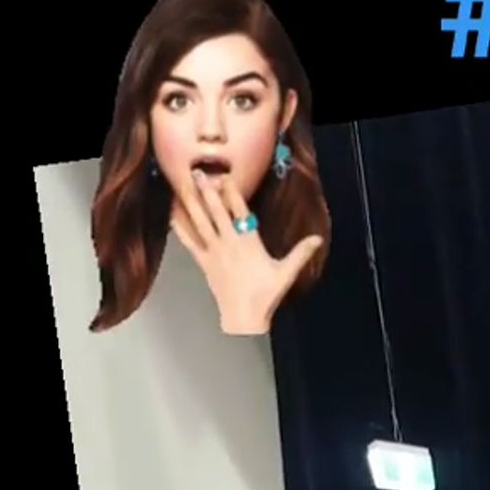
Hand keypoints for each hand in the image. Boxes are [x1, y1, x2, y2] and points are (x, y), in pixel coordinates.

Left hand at [170, 172, 322, 335]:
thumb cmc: (265, 295)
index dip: (232, 192)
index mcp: (249, 242)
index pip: (240, 211)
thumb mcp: (286, 273)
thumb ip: (301, 253)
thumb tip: (317, 239)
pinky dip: (180, 227)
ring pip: (200, 222)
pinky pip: (189, 241)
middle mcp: (229, 243)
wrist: (244, 318)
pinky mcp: (204, 262)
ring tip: (182, 184)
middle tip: (197, 172)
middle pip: (216, 211)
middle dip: (207, 190)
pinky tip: (171, 214)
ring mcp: (214, 252)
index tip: (225, 176)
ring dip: (192, 202)